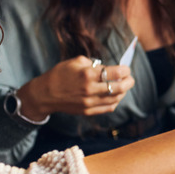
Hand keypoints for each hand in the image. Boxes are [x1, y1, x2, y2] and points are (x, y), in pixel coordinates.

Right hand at [16, 56, 134, 119]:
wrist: (44, 94)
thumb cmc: (59, 75)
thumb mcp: (76, 62)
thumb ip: (94, 64)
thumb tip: (109, 68)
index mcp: (87, 75)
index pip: (116, 73)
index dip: (125, 70)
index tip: (126, 68)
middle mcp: (90, 90)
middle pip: (119, 87)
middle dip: (129, 81)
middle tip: (130, 78)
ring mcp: (89, 102)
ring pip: (116, 99)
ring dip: (123, 92)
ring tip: (123, 86)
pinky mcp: (88, 111)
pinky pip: (108, 108)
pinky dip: (115, 101)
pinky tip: (115, 95)